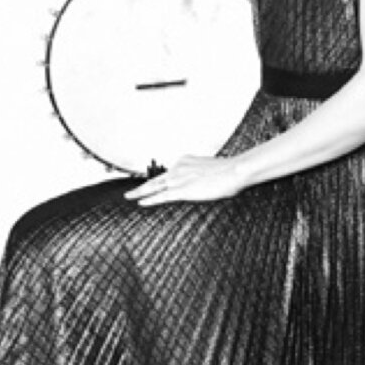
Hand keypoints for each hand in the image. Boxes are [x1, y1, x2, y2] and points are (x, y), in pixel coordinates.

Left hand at [124, 153, 247, 205]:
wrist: (234, 170)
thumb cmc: (229, 171)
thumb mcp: (211, 169)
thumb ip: (202, 175)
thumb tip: (204, 182)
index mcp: (185, 161)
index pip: (168, 173)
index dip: (158, 181)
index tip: (151, 185)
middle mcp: (179, 167)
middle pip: (156, 179)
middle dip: (142, 186)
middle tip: (130, 192)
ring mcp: (180, 178)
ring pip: (154, 186)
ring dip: (140, 192)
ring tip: (130, 197)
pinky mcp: (183, 190)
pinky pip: (162, 196)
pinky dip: (150, 199)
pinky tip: (141, 203)